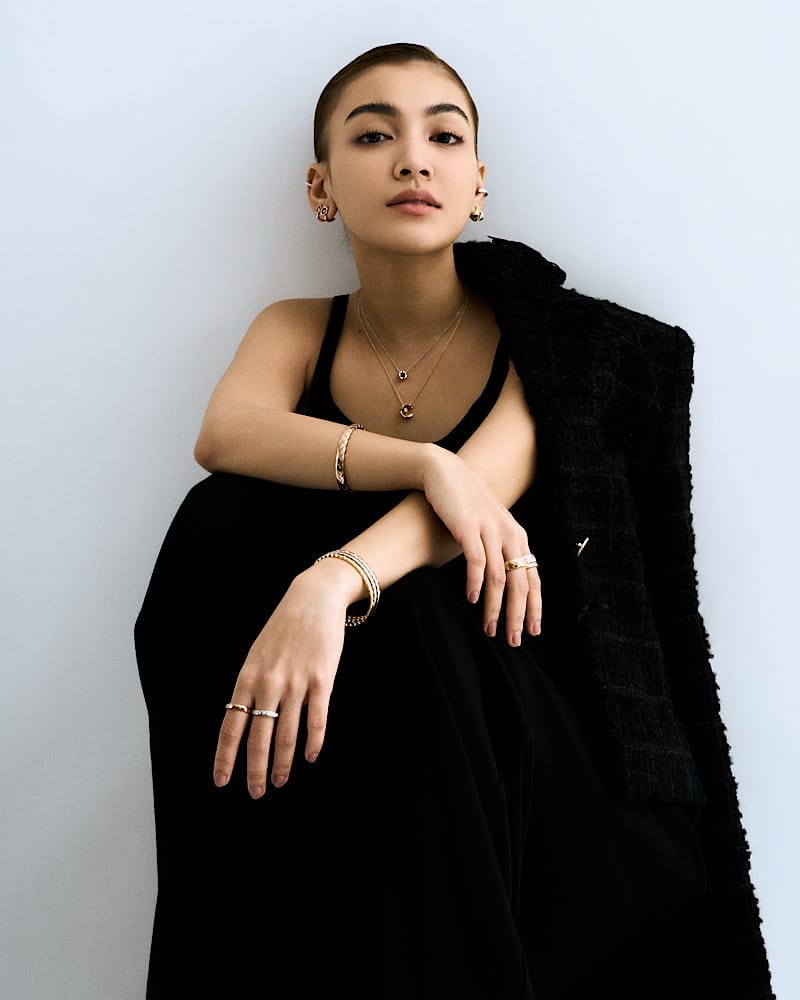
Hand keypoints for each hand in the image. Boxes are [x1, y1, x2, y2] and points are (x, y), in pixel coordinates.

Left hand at [213, 561, 358, 796]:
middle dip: (255, 770)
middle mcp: (269, 684)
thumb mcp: (257, 654)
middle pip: (258, 737)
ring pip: (286, 734)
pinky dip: (313, 742)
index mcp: (247, 678)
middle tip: (255, 793)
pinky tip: (310, 756)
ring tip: (279, 781)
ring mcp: (296, 683)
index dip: (225, 756)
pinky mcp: (322, 680)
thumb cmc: (284, 627)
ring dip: (282, 763)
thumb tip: (245, 719)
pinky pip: (316, 719)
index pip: (232, 726)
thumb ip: (251, 685)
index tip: (221, 781)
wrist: (314, 598)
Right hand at [420, 446, 541, 644]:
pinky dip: (475, 583)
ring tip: (490, 629)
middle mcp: (510, 534)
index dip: (535, 607)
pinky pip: (477, 562)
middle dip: (519, 615)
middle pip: (521, 583)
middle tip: (513, 640)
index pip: (533, 578)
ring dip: (496, 607)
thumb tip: (503, 583)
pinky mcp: (469, 527)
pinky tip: (471, 599)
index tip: (533, 631)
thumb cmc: (466, 505)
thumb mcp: (490, 527)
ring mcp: (490, 530)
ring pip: (500, 578)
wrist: (445, 473)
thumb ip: (500, 550)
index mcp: (518, 537)